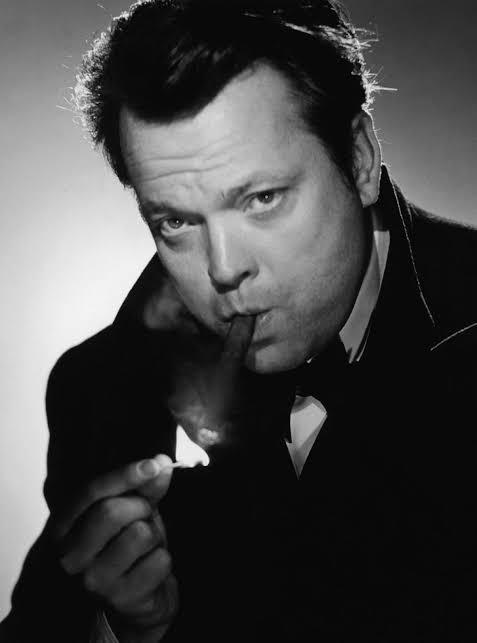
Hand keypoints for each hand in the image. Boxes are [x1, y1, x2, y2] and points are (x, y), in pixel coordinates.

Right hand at [53, 454, 177, 640]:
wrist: (141, 595)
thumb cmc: (130, 543)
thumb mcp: (133, 509)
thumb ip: (144, 486)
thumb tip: (161, 465)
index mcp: (64, 526)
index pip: (90, 492)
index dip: (124, 475)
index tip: (154, 464)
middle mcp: (70, 555)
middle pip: (110, 512)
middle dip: (140, 506)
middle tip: (145, 514)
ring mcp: (93, 580)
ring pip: (139, 534)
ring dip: (155, 534)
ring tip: (147, 545)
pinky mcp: (120, 599)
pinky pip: (159, 561)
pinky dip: (164, 559)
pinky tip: (151, 567)